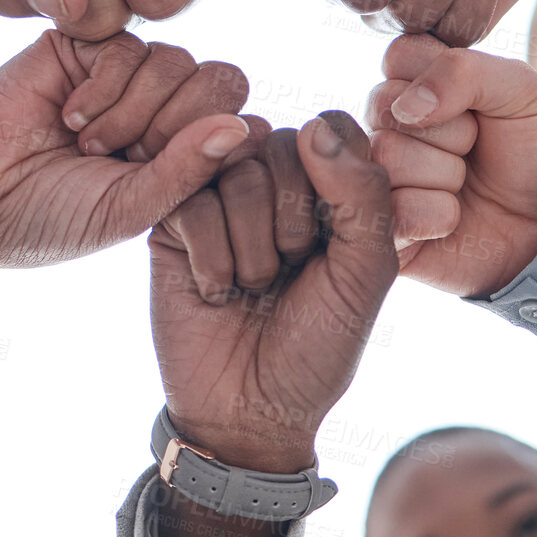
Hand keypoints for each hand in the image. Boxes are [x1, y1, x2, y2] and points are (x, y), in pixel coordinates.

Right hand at [0, 30, 267, 269]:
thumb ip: (188, 171)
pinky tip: (72, 116)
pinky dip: (105, 89)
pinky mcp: (93, 44)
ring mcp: (133, 74)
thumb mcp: (129, 210)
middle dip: (173, 127)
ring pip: (178, 62)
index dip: (208, 153)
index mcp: (191, 152)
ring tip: (88, 143)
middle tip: (123, 156)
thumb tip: (248, 126)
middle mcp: (170, 107)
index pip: (244, 127)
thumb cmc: (54, 217)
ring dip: (132, 112)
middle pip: (223, 83)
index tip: (156, 184)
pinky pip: (132, 46)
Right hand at [149, 113, 397, 474]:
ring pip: (232, 169)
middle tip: (286, 274)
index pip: (331, 128)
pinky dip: (211, 257)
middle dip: (289, 221)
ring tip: (251, 287)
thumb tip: (313, 125)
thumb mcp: (365, 274)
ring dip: (250, 245)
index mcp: (329, 187)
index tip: (333, 245)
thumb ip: (362, 194)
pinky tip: (215, 292)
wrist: (250, 412)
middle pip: (280, 144)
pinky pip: (188, 198)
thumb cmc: (318, 345)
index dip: (333, 181)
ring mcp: (218, 199)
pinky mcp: (171, 223)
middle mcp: (273, 183)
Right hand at [367, 34, 536, 297]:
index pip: (399, 56)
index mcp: (410, 83)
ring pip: (389, 158)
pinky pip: (395, 211)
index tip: (475, 106)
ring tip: (464, 184)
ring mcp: (377, 177)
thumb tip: (407, 107)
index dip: (448, 83)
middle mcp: (383, 127)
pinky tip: (453, 218)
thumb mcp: (520, 90)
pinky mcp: (381, 227)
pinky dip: (440, 216)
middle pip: (386, 107)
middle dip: (452, 132)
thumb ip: (465, 71)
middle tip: (474, 149)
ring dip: (447, 175)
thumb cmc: (532, 148)